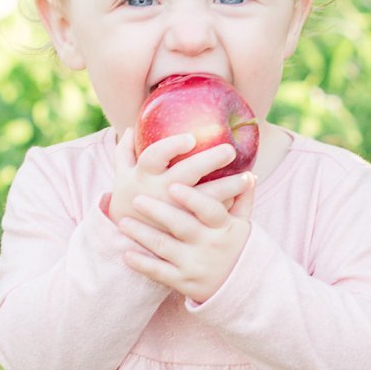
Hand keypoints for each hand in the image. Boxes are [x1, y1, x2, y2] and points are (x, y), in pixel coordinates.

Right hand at [105, 126, 237, 227]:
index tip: (191, 138)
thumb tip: (128, 129)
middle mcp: (159, 192)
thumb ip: (124, 153)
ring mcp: (173, 212)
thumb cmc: (129, 199)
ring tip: (249, 178)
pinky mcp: (185, 229)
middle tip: (230, 150)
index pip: (154, 156)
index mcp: (144, 175)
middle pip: (186, 174)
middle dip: (209, 161)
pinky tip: (242, 197)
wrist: (126, 240)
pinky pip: (208, 217)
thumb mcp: (121, 177)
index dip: (172, 147)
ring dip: (229, 187)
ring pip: (205, 199)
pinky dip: (226, 207)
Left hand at [119, 161, 255, 303]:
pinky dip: (142, 263)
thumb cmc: (237, 248)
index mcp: (224, 227)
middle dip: (158, 212)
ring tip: (122, 221)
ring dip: (141, 234)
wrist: (240, 289)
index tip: (173, 186)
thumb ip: (243, 199)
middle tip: (135, 199)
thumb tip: (249, 173)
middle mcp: (209, 245)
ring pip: (164, 247)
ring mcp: (195, 264)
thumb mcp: (243, 225)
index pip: (210, 210)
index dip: (192, 199)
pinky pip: (159, 272)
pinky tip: (126, 254)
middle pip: (181, 225)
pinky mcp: (183, 282)